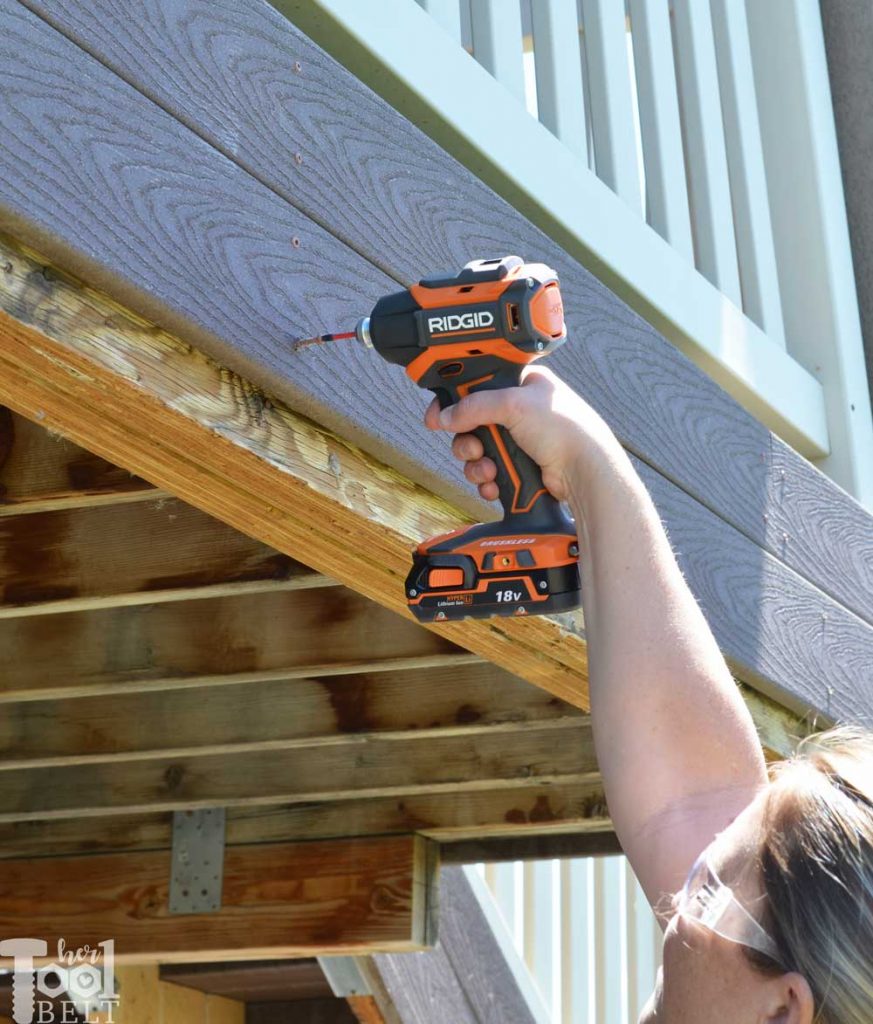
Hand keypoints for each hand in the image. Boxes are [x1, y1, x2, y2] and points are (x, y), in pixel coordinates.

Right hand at [424, 365, 622, 502]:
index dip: (453, 402)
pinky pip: (487, 474)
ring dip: (477, 465)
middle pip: (470, 425)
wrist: (584, 470)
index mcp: (520, 385)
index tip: (437, 416)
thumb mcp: (514, 404)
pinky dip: (488, 482)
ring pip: (477, 454)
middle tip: (473, 448)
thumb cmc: (564, 428)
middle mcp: (518, 412)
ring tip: (490, 469)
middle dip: (467, 442)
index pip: (475, 387)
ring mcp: (518, 442)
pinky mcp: (518, 467)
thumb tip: (447, 416)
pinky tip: (496, 484)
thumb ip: (474, 406)